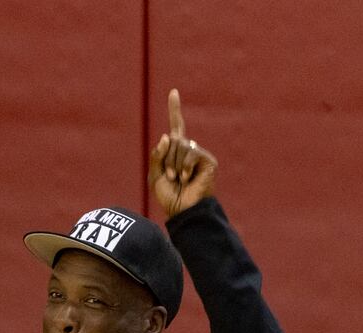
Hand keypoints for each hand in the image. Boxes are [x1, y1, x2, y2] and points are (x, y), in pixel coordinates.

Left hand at [148, 89, 216, 217]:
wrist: (182, 211)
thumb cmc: (169, 197)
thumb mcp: (155, 175)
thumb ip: (157, 155)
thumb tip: (167, 136)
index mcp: (176, 152)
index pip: (176, 126)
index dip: (175, 109)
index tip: (173, 92)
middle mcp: (189, 150)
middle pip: (173, 140)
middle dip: (166, 159)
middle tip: (170, 178)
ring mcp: (199, 155)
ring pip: (180, 146)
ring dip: (173, 164)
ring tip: (178, 179)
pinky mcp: (208, 161)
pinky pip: (191, 152)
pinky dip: (184, 166)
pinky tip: (187, 178)